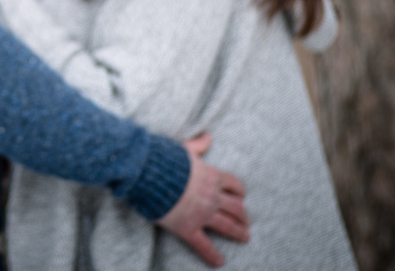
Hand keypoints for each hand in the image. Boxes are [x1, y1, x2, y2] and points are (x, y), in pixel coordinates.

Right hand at [156, 133, 248, 266]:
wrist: (147, 173)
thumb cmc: (165, 159)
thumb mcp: (184, 149)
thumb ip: (198, 145)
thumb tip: (208, 135)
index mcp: (212, 177)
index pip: (235, 186)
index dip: (240, 192)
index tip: (241, 197)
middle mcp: (212, 197)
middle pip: (237, 208)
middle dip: (243, 215)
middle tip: (246, 221)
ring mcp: (202, 214)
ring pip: (228, 226)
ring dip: (239, 233)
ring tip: (244, 237)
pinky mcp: (188, 227)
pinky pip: (204, 245)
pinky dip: (212, 255)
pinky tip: (219, 262)